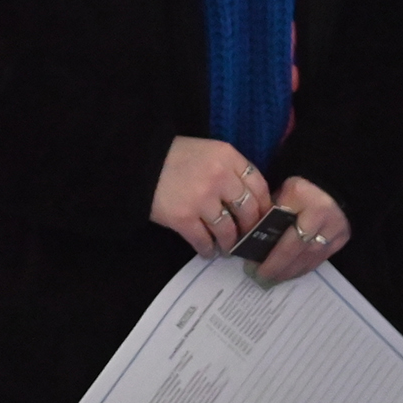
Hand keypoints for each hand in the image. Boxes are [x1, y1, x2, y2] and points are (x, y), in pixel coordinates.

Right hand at [152, 137, 270, 257]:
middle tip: (247, 237)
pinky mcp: (183, 218)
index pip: (259, 186)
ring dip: (230, 243)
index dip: (264, 206)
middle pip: (248, 211)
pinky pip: (203, 241)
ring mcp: (202, 199)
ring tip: (227, 248)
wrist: (138, 163)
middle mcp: (220, 177)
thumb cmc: (175, 157)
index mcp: (228, 157)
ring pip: (228, 230)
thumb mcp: (209, 151)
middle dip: (250, 228)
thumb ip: (231, 169)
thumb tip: (251, 200)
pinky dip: (208, 249)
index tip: (263, 218)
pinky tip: (207, 251)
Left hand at [252, 176, 350, 285]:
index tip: (254, 267)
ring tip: (273, 278)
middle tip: (261, 278)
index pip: (289, 240)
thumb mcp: (284, 193)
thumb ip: (271, 214)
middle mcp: (326, 221)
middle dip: (279, 269)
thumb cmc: (303, 189)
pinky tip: (290, 272)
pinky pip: (320, 260)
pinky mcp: (341, 240)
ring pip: (310, 260)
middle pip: (300, 254)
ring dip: (291, 272)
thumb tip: (253, 239)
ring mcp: (336, 233)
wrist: (334, 185)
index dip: (273, 258)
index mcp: (310, 205)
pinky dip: (303, 268)